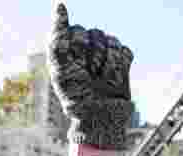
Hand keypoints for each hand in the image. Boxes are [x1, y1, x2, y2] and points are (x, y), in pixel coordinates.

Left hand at [47, 4, 133, 149]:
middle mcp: (86, 45)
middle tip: (87, 78)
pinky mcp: (122, 58)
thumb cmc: (76, 96)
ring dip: (105, 66)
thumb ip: (59, 37)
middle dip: (92, 58)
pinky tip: (111, 81)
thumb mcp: (61, 68)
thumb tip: (60, 4)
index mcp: (68, 46)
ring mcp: (106, 50)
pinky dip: (118, 69)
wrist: (100, 117)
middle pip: (94, 35)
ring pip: (111, 43)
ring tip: (99, 82)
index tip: (75, 65)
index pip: (75, 31)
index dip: (76, 49)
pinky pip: (124, 52)